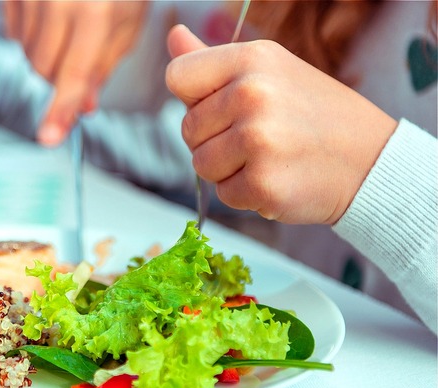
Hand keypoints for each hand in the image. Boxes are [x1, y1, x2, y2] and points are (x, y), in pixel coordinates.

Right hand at [3, 0, 147, 145]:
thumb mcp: (126, 21)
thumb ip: (104, 65)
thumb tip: (84, 107)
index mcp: (95, 13)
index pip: (73, 75)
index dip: (60, 110)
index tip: (48, 138)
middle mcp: (58, 2)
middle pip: (44, 70)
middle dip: (58, 78)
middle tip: (77, 60)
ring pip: (26, 54)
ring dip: (44, 56)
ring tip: (66, 30)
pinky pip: (12, 32)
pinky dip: (28, 34)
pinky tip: (48, 15)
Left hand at [165, 25, 396, 224]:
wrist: (370, 161)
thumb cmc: (312, 114)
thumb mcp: (269, 71)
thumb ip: (212, 60)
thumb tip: (173, 36)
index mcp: (251, 59)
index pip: (177, 76)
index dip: (194, 97)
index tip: (225, 105)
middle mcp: (252, 94)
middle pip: (187, 127)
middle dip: (213, 139)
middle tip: (259, 136)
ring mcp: (257, 140)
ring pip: (200, 164)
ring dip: (227, 169)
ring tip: (267, 157)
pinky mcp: (262, 184)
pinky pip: (224, 194)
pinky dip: (245, 193)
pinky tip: (276, 177)